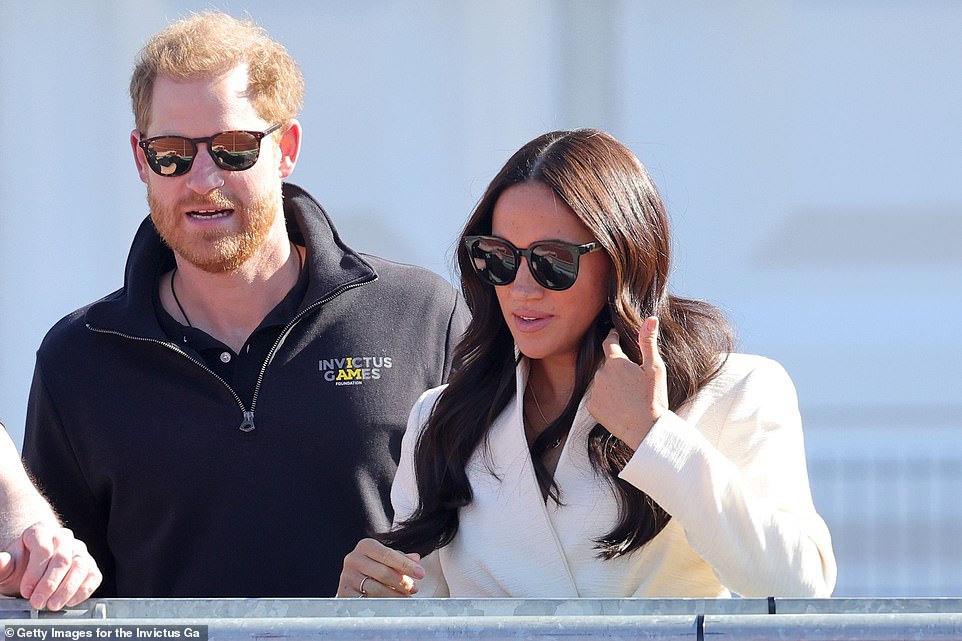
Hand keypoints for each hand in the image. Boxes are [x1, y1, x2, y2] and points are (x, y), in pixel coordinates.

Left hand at [0, 522, 101, 609]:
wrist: (35, 568)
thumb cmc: (21, 566)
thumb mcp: (9, 566)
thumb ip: (4, 564)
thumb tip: (1, 560)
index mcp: (41, 532)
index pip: (43, 549)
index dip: (35, 573)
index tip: (26, 591)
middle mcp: (63, 538)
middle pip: (63, 559)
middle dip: (50, 584)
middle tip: (38, 603)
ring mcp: (80, 550)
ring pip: (80, 567)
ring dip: (67, 589)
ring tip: (53, 605)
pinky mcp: (91, 565)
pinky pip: (93, 577)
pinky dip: (82, 591)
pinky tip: (68, 602)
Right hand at [337, 538, 424, 597]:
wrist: (353, 579)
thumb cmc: (375, 565)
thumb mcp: (388, 558)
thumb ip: (402, 558)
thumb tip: (416, 559)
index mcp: (365, 546)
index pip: (388, 555)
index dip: (406, 565)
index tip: (421, 574)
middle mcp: (353, 559)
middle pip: (383, 573)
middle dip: (402, 582)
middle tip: (415, 589)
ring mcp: (346, 577)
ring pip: (375, 589)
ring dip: (394, 596)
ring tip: (406, 598)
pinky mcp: (343, 593)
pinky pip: (365, 601)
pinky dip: (381, 604)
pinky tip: (392, 605)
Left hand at [586, 317, 668, 449]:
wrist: (646, 430)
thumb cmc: (653, 397)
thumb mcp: (655, 368)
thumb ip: (648, 341)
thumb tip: (651, 318)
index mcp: (615, 362)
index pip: (609, 343)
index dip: (613, 337)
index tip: (614, 335)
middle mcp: (601, 374)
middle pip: (608, 366)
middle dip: (618, 369)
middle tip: (633, 381)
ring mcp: (594, 391)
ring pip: (603, 382)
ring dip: (612, 384)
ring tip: (628, 396)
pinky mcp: (592, 407)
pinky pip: (598, 398)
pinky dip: (606, 400)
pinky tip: (620, 406)